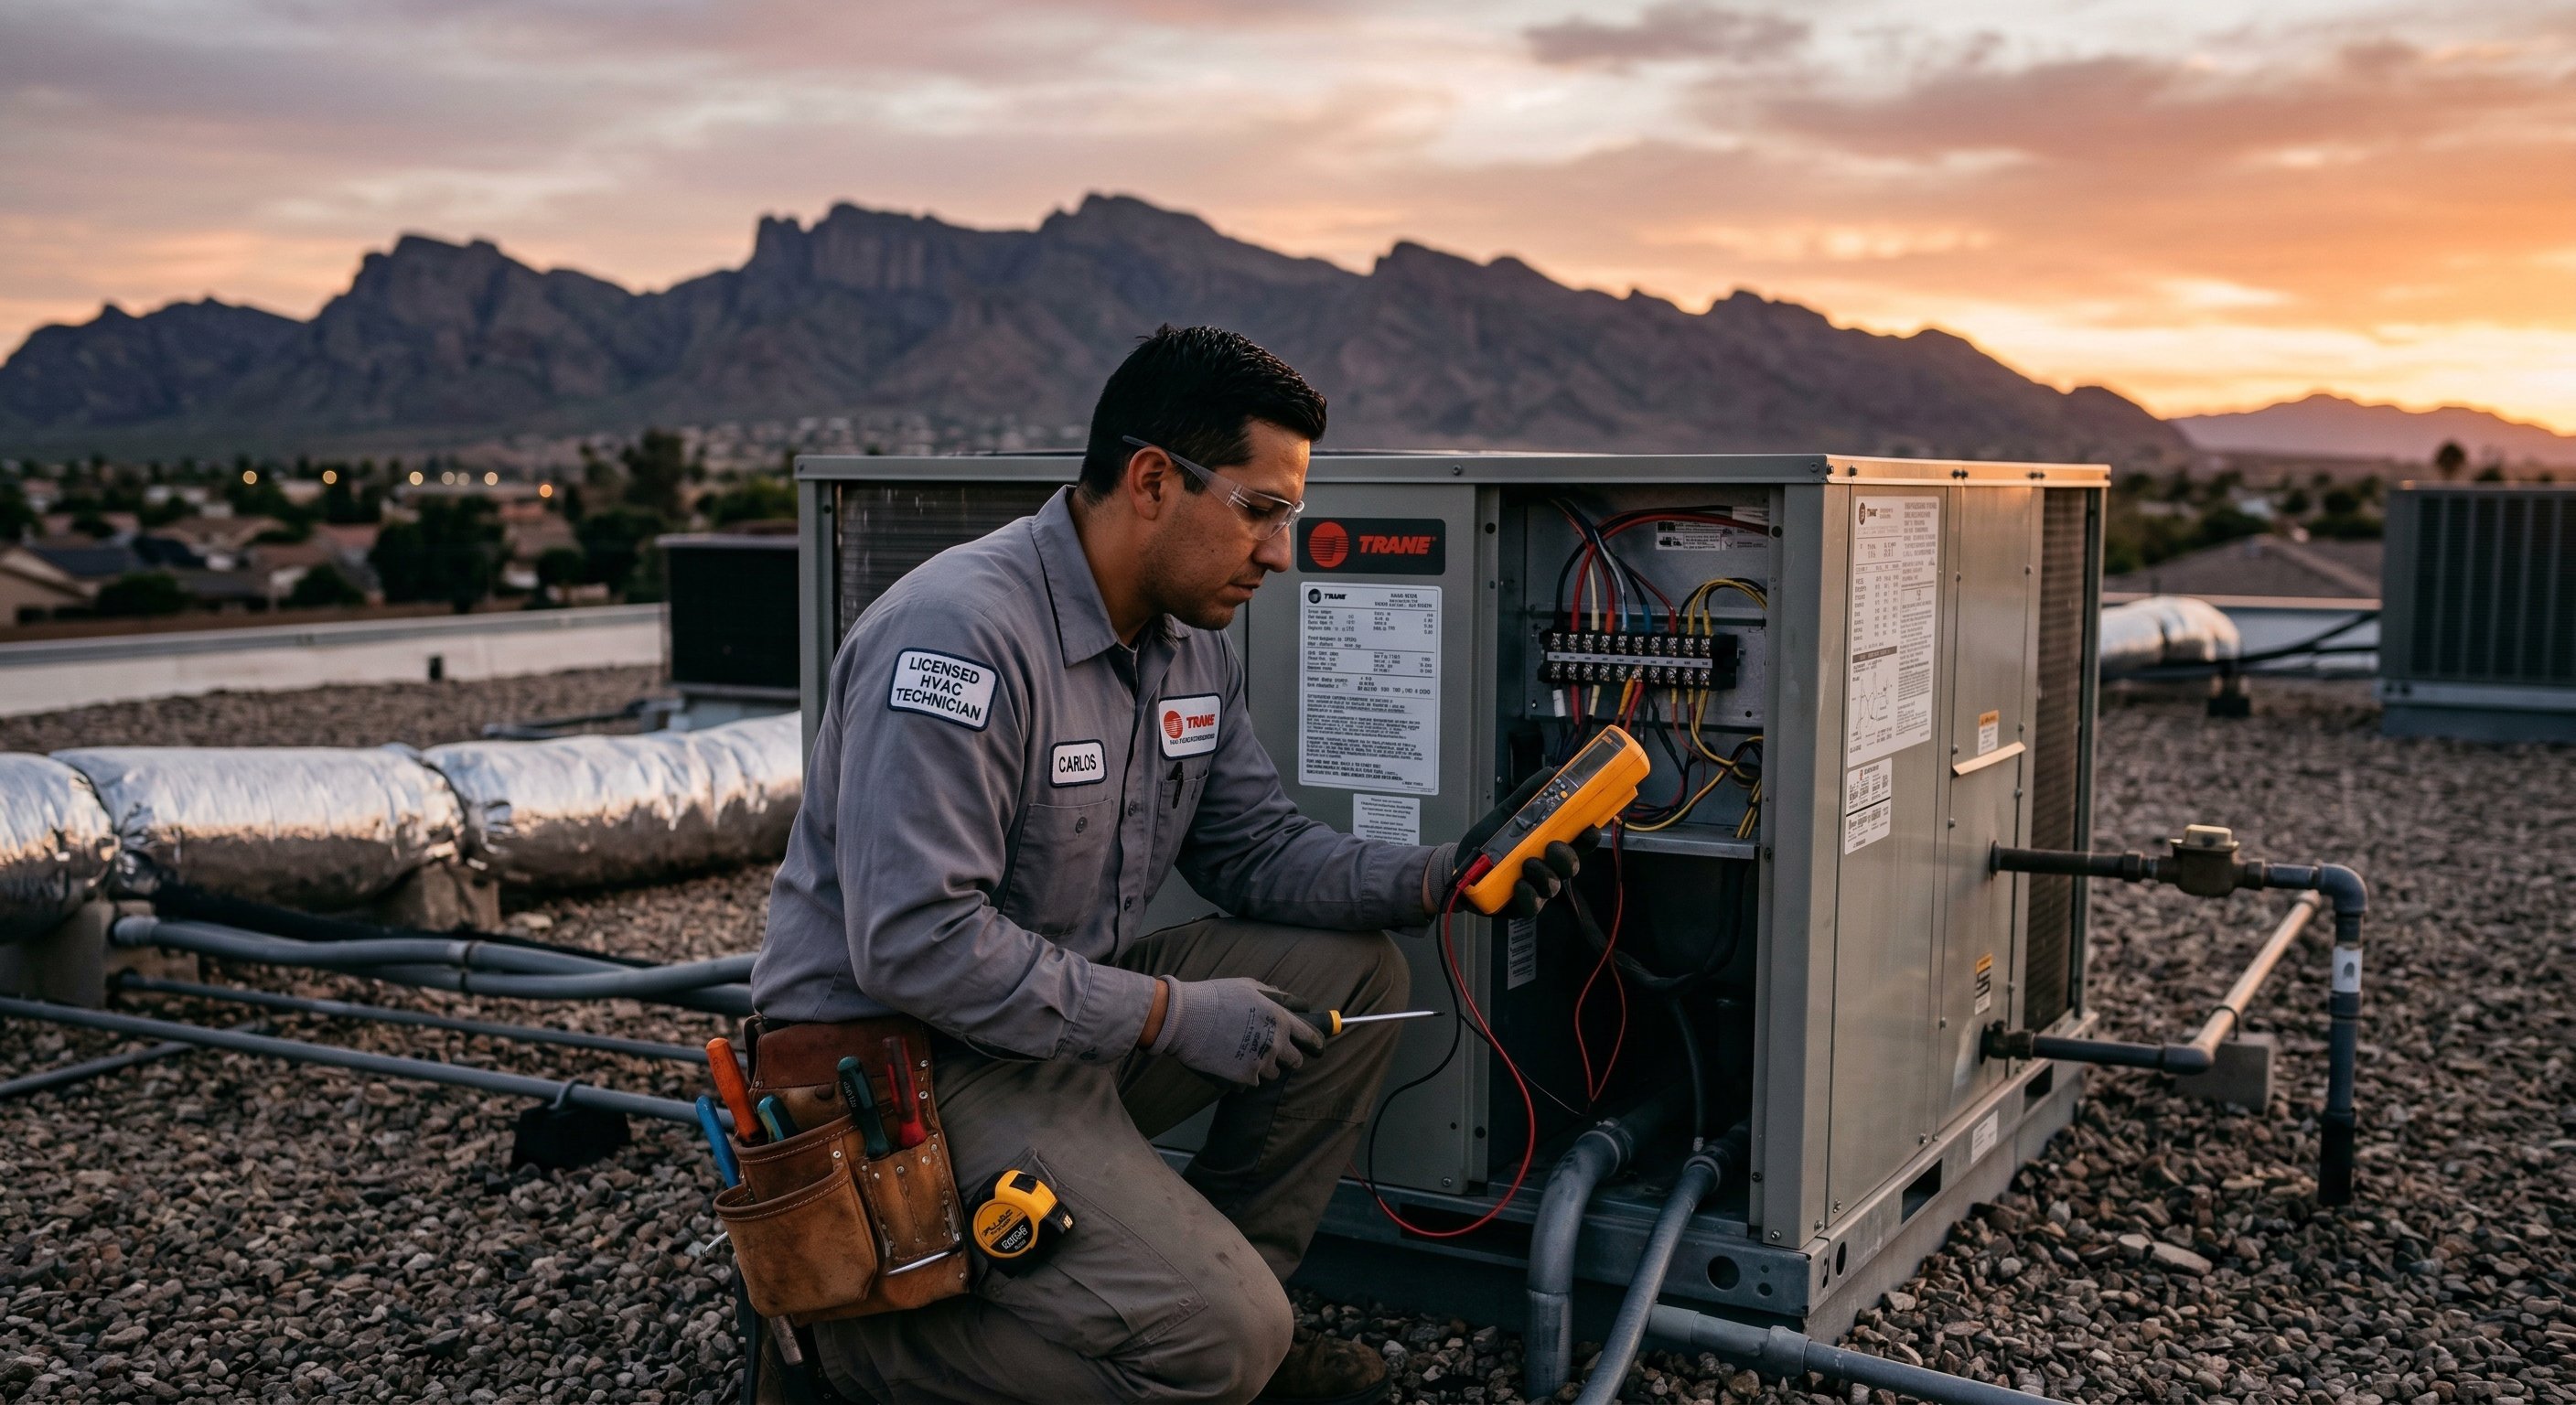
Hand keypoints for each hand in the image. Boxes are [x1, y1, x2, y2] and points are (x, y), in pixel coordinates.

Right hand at [1148, 978, 1324, 1085]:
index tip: (1316, 1047)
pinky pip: (1253, 1083)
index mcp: (1280, 1019)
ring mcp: (1261, 1063)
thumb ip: (1276, 995)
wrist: (1185, 1019)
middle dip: (1288, 1058)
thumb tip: (1294, 1002)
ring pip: (1274, 1073)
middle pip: (1296, 1061)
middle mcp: (1276, 1043)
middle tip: (1274, 1051)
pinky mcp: (1245, 1079)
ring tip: (1245, 1053)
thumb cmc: (1216, 997)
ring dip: (1265, 1066)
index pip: (1311, 1037)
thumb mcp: (1249, 986)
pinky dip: (1246, 1076)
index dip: (1316, 1044)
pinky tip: (1231, 1062)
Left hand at [1447, 771, 1602, 917]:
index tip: (1590, 828)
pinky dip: (1528, 894)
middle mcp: (1549, 867)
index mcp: (1551, 844)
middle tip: (1553, 847)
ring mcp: (1537, 888)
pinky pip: (1533, 905)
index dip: (1589, 836)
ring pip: (1554, 885)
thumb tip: (1552, 772)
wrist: (1462, 865)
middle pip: (1571, 865)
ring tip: (1528, 863)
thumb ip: (1529, 794)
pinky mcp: (1522, 905)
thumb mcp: (1508, 813)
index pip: (1579, 841)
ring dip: (1544, 873)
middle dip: (1567, 857)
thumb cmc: (1491, 840)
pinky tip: (1519, 884)